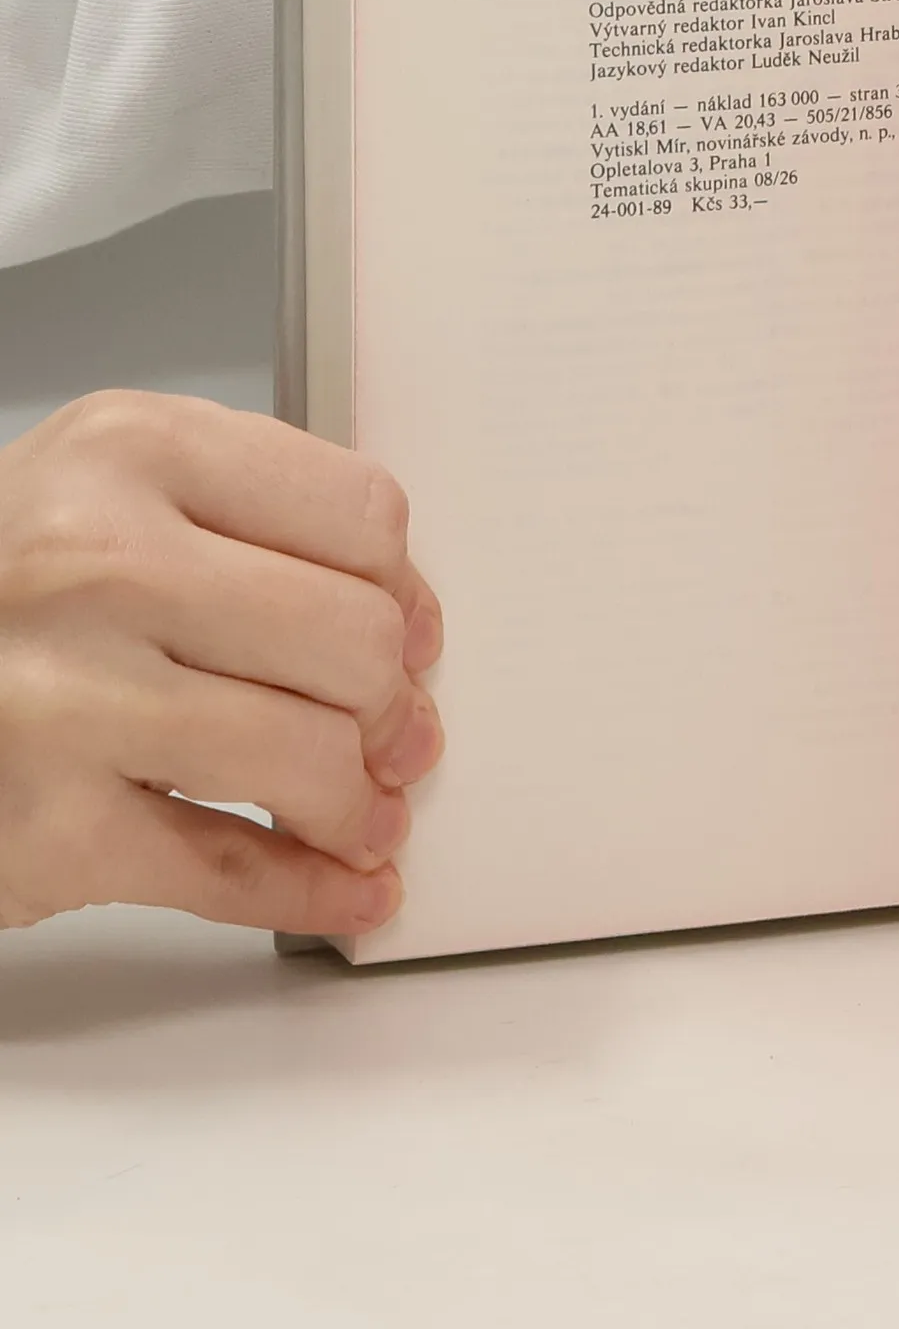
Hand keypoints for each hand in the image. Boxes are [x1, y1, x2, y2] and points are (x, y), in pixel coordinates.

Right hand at [0, 393, 443, 935]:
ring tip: (363, 814)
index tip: (411, 632)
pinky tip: (346, 888)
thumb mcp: (102, 495)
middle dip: (392, 704)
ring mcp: (66, 698)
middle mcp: (96, 562)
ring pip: (309, 756)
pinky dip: (309, 891)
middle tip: (394, 736)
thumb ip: (246, 528)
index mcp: (133, 452)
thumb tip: (403, 623)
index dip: (404, 590)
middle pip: (353, 639)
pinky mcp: (43, 829)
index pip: (358, 514)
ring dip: (359, 805)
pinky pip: (228, 871)